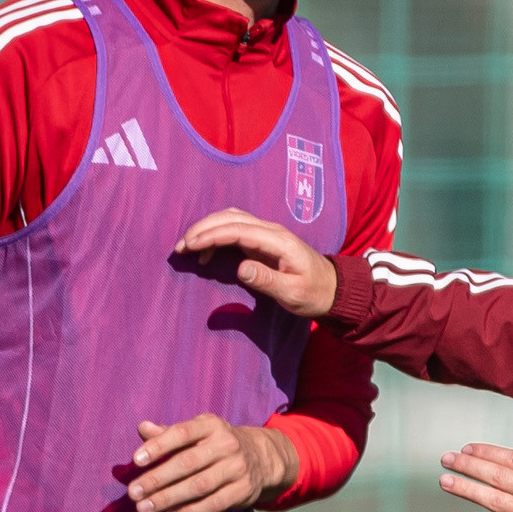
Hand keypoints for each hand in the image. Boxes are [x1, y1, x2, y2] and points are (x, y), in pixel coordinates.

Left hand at [127, 415, 298, 511]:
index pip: (182, 433)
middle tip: (133, 492)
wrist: (261, 458)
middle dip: (157, 479)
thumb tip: (142, 428)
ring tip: (145, 508)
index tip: (136, 460)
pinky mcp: (243, 491)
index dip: (158, 446)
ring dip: (169, 499)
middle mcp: (226, 444)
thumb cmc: (216, 445)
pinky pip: (214, 504)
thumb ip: (168, 433)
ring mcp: (237, 468)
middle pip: (187, 463)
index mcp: (210, 425)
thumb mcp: (197, 433)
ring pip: (199, 486)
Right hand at [171, 209, 339, 318]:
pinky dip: (215, 236)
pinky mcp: (261, 241)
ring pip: (231, 220)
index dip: (212, 235)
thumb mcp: (293, 293)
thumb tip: (240, 268)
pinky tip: (205, 254)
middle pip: (231, 218)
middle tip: (180, 247)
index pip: (239, 229)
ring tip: (187, 248)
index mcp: (278, 241)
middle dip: (203, 229)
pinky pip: (234, 230)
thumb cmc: (314, 293)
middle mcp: (271, 231)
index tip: (190, 246)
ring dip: (207, 229)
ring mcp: (266, 234)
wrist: (332, 288)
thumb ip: (267, 280)